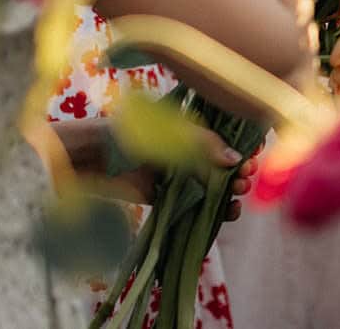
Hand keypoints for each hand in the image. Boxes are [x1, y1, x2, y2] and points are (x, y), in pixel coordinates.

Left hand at [115, 128, 258, 221]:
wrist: (84, 160)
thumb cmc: (126, 135)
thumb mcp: (170, 133)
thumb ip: (205, 145)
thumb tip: (237, 159)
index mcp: (187, 126)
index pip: (226, 134)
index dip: (243, 143)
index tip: (255, 155)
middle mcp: (185, 149)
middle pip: (224, 161)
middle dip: (241, 168)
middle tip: (246, 177)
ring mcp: (176, 174)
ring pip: (215, 184)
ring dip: (232, 189)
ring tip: (239, 194)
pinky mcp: (166, 197)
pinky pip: (197, 204)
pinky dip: (216, 209)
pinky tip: (229, 212)